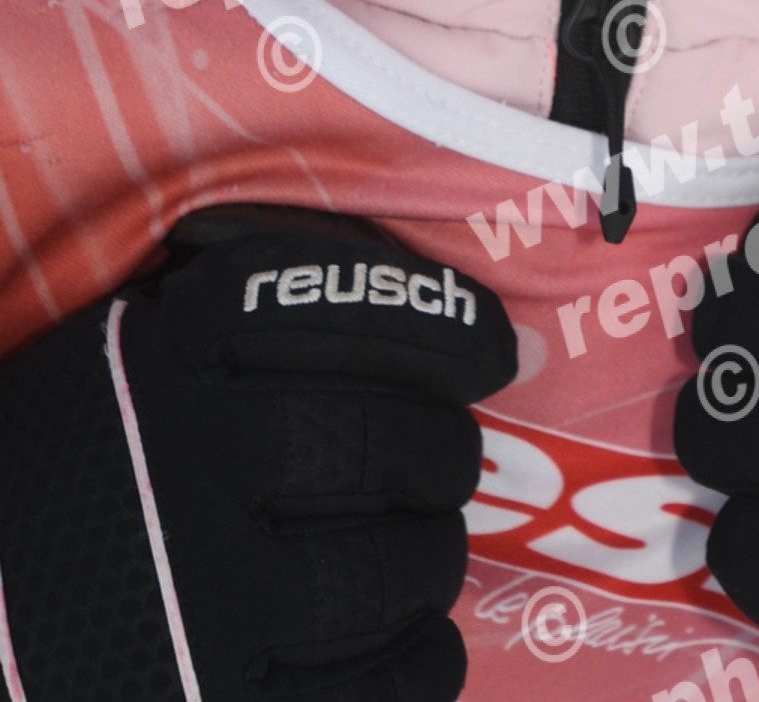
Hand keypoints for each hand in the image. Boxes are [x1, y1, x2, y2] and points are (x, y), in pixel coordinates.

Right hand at [0, 204, 516, 700]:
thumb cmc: (57, 493)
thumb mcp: (106, 377)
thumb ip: (219, 340)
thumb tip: (408, 322)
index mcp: (150, 366)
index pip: (320, 307)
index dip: (430, 321)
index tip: (490, 346)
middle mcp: (179, 468)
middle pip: (377, 442)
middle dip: (440, 451)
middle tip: (443, 462)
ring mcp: (200, 601)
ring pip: (389, 569)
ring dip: (429, 557)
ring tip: (420, 552)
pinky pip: (377, 688)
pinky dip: (420, 663)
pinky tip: (415, 644)